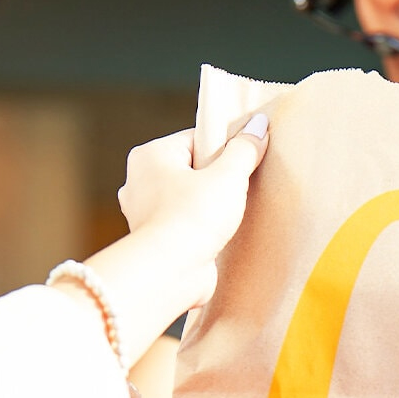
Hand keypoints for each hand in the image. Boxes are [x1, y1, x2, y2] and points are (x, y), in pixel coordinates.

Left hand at [115, 114, 268, 304]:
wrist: (170, 272)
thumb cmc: (192, 218)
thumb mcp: (228, 176)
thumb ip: (244, 149)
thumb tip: (258, 125)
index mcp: (150, 156)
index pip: (195, 139)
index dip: (224, 148)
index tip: (244, 159)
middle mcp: (140, 181)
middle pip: (192, 168)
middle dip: (217, 178)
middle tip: (238, 188)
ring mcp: (145, 213)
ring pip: (189, 198)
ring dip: (211, 205)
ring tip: (229, 214)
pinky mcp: (157, 239)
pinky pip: (186, 223)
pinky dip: (202, 228)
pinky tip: (218, 234)